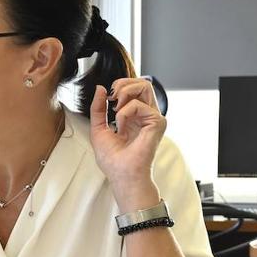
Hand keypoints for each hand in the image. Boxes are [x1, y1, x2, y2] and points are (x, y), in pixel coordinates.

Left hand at [88, 79, 165, 206]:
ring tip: (116, 111)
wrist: (121, 174)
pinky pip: (139, 105)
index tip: (107, 99)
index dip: (119, 86)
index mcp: (135, 115)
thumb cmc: (112, 158)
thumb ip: (98, 108)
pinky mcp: (158, 122)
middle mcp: (146, 114)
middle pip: (142, 82)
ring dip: (124, 93)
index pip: (134, 88)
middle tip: (112, 99)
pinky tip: (121, 127)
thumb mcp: (98, 128)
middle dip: (122, 84)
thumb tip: (101, 88)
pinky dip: (124, 113)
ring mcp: (153, 117)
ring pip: (145, 86)